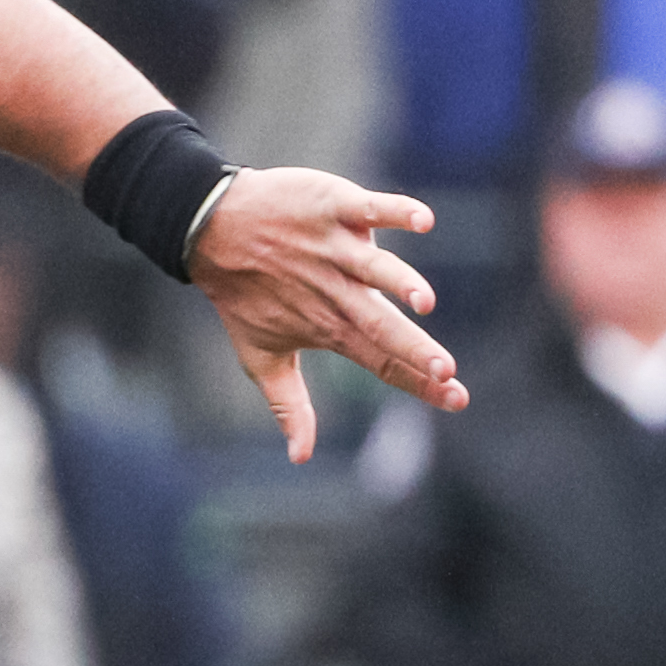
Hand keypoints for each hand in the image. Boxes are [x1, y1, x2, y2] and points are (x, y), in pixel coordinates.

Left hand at [188, 168, 466, 462]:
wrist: (208, 230)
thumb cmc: (243, 296)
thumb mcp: (261, 357)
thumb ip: (288, 405)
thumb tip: (300, 458)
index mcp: (329, 327)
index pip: (380, 361)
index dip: (417, 382)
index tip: (457, 399)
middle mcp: (335, 291)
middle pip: (380, 325)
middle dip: (414, 349)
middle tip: (446, 371)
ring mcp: (334, 248)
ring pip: (374, 269)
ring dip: (400, 283)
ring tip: (424, 302)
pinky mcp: (331, 207)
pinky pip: (368, 208)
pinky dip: (393, 212)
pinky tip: (421, 222)